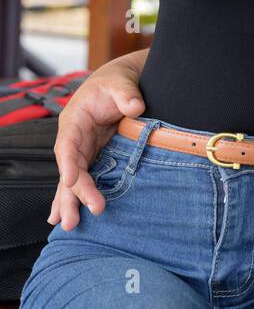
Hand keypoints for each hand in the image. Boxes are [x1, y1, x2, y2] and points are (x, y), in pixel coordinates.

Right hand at [47, 56, 146, 230]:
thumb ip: (126, 94)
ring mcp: (81, 151)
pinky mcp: (91, 158)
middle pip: (69, 169)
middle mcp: (73, 139)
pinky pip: (80, 180)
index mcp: (75, 120)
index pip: (68, 144)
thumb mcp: (120, 83)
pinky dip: (73, 198)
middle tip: (75, 218)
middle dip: (72, 193)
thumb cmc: (116, 82)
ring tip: (68, 226)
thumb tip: (135, 107)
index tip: (70, 180)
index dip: (69, 163)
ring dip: (70, 202)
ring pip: (71, 180)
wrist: (119, 83)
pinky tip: (63, 218)